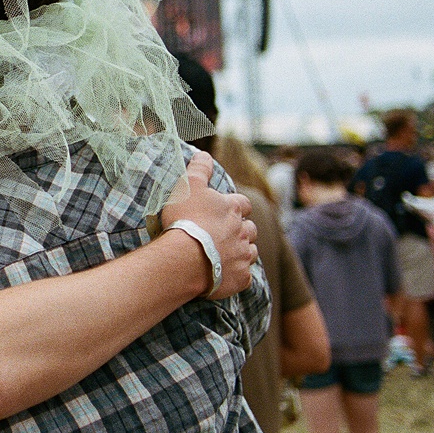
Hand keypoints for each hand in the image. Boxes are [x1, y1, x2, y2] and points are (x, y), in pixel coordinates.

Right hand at [162, 151, 256, 299]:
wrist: (183, 258)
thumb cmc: (185, 219)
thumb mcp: (188, 186)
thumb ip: (199, 169)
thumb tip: (205, 154)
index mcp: (233, 209)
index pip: (244, 204)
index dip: (236, 206)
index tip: (226, 210)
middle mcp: (244, 231)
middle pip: (250, 229)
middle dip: (241, 230)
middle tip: (223, 234)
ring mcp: (244, 255)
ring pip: (250, 251)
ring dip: (240, 251)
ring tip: (223, 254)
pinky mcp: (241, 277)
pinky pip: (243, 275)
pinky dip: (235, 273)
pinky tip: (222, 273)